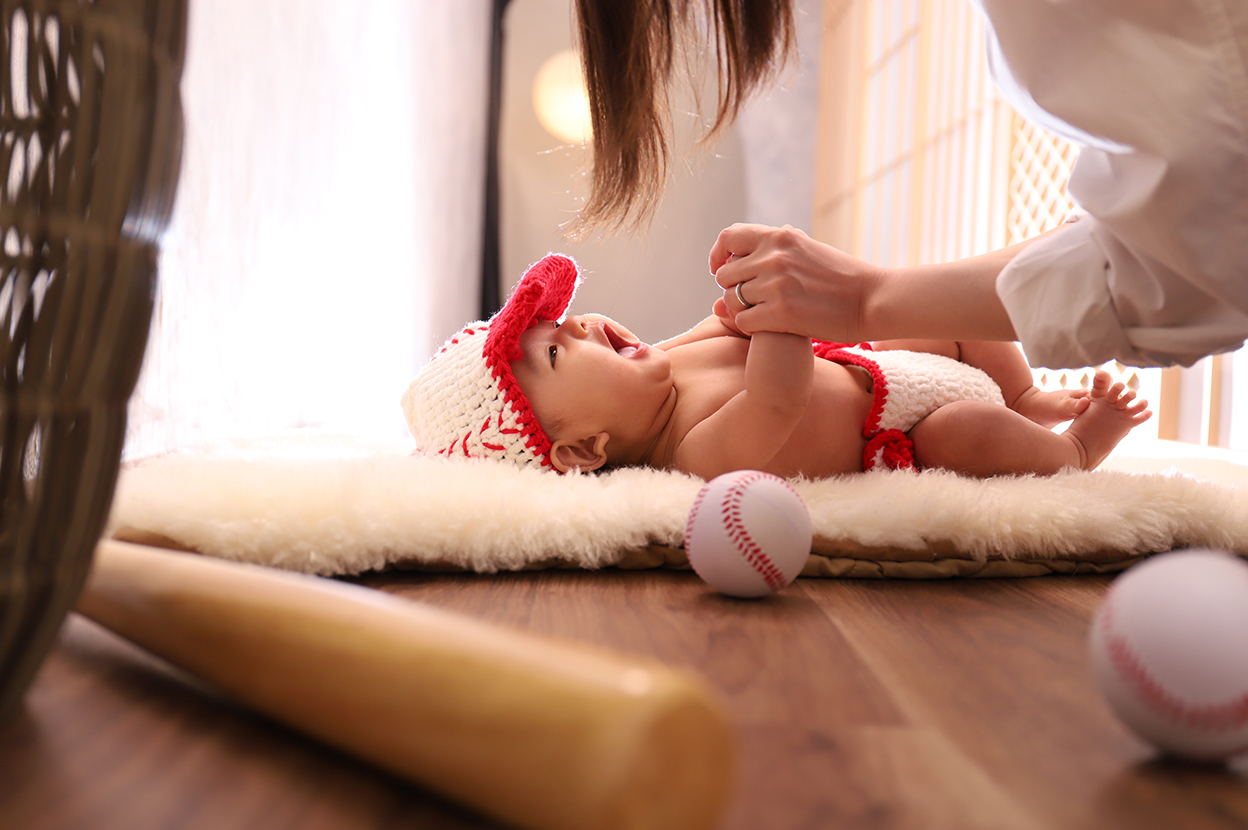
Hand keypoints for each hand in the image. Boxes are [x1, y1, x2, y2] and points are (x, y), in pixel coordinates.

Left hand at [709, 224, 884, 342]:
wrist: (873, 299)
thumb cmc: (843, 279)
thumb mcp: (807, 249)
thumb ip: (776, 249)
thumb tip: (739, 253)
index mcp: (780, 237)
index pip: (728, 238)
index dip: (719, 255)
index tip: (720, 269)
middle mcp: (774, 256)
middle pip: (726, 275)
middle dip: (733, 289)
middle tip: (751, 300)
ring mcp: (776, 284)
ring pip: (731, 300)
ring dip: (742, 310)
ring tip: (763, 314)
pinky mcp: (780, 313)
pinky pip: (742, 322)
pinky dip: (750, 327)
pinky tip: (768, 327)